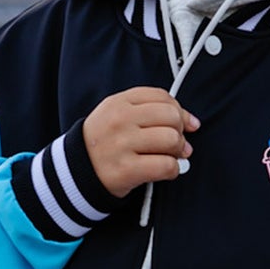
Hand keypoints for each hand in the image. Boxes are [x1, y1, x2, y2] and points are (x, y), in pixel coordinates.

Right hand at [83, 87, 198, 197]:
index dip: (180, 111)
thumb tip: (192, 122)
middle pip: (171, 117)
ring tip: (170, 156)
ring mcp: (122, 144)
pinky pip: (166, 165)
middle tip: (175, 144)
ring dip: (178, 152)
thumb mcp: (118, 115)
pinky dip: (173, 170)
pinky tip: (164, 170)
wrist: (77, 171)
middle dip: (180, 132)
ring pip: (171, 140)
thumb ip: (152, 110)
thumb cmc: (106, 142)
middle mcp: (119, 120)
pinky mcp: (127, 170)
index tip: (183, 125)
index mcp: (118, 103)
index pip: (162, 97)